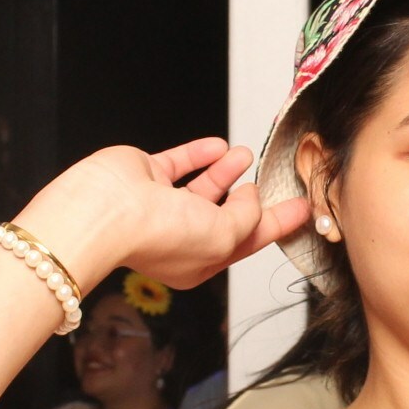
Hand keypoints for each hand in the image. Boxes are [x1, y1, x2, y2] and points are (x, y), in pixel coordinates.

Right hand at [18, 138, 310, 293]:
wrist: (106, 212)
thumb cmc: (157, 234)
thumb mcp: (225, 235)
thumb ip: (247, 216)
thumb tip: (248, 195)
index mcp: (198, 262)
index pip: (246, 241)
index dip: (277, 224)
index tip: (303, 210)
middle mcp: (178, 236)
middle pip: (226, 214)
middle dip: (252, 199)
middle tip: (279, 183)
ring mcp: (159, 205)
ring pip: (202, 186)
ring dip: (227, 171)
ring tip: (244, 155)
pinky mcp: (144, 176)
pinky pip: (179, 162)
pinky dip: (200, 154)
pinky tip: (219, 146)